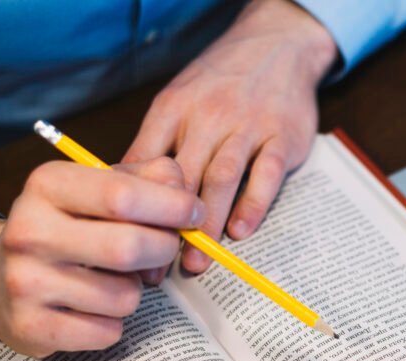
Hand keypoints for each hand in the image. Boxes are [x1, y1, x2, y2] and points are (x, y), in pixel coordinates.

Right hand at [0, 157, 203, 356]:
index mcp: (47, 186)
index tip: (193, 214)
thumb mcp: (96, 189)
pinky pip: (108, 332)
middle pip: (129, 248)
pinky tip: (91, 309)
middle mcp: (29, 231)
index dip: (172, 206)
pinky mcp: (31, 327)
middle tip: (165, 250)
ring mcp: (25, 282)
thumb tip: (182, 188)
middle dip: (163, 251)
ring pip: (125, 296)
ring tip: (113, 281)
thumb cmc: (64, 228)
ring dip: (135, 291)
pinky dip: (113, 323)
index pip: (123, 195)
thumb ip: (145, 179)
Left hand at [123, 0, 336, 272]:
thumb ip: (154, 146)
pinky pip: (266, 174)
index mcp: (172, 110)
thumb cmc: (220, 82)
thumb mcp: (177, 102)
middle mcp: (207, 116)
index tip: (123, 245)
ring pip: (221, 179)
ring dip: (206, 225)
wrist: (277, 45)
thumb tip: (123, 196)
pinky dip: (253, 204)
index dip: (131, 209)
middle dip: (165, 229)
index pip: (144, 164)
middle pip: (180, 180)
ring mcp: (247, 125)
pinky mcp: (282, 135)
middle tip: (155, 271)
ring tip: (196, 263)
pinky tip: (240, 232)